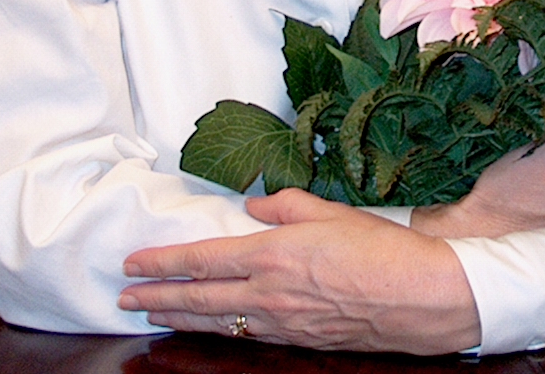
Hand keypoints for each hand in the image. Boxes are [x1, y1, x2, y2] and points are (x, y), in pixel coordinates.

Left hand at [117, 188, 479, 352]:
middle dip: (156, 297)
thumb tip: (254, 204)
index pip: (202, 260)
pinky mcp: (298, 341)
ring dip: (180, 317)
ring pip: (217, 322)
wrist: (421, 299)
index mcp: (273, 255)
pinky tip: (209, 327)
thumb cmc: (382, 251)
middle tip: (123, 297)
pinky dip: (219, 330)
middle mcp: (269, 294)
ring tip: (152, 314)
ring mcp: (281, 323)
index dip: (162, 263)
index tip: (132, 263)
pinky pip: (246, 336)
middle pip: (198, 297)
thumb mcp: (331, 212)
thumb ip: (285, 205)